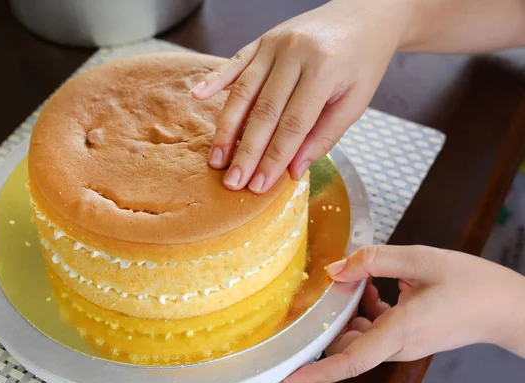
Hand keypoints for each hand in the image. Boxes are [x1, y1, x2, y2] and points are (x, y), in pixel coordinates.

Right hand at [190, 0, 409, 192]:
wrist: (365, 13)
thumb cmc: (362, 60)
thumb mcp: (356, 101)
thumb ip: (325, 135)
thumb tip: (293, 170)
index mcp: (324, 71)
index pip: (293, 125)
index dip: (273, 158)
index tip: (258, 185)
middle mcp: (295, 55)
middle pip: (263, 112)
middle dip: (246, 151)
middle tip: (232, 181)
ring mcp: (275, 44)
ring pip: (244, 91)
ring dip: (227, 128)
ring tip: (216, 158)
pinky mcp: (263, 39)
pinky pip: (235, 62)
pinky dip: (215, 79)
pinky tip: (198, 97)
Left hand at [282, 245, 524, 382]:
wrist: (506, 307)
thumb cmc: (472, 285)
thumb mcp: (421, 260)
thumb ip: (374, 261)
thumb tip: (336, 269)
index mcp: (400, 332)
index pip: (350, 361)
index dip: (316, 371)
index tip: (287, 376)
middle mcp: (398, 345)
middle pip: (347, 342)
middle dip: (332, 318)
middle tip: (334, 286)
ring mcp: (402, 344)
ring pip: (358, 333)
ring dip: (351, 309)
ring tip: (362, 279)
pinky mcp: (407, 337)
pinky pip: (374, 328)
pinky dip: (367, 308)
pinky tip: (375, 285)